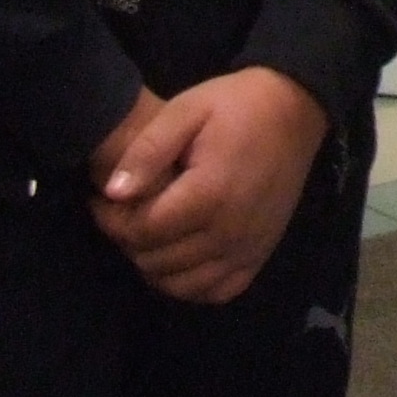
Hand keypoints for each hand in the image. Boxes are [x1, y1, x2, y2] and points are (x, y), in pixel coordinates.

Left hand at [89, 68, 327, 302]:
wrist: (296, 110)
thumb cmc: (237, 105)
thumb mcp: (186, 109)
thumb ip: (148, 150)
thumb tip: (113, 191)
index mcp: (210, 194)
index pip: (143, 230)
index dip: (111, 220)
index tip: (100, 199)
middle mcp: (230, 231)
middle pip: (157, 260)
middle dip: (127, 240)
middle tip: (121, 212)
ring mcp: (248, 248)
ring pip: (183, 284)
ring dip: (154, 266)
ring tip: (146, 234)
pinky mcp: (260, 254)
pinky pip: (217, 291)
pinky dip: (190, 285)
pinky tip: (178, 259)